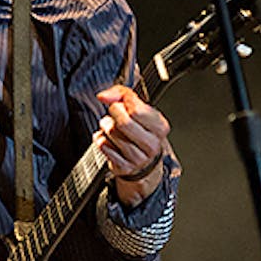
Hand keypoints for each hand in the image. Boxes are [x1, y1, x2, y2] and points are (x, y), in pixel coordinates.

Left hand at [95, 84, 170, 206]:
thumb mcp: (137, 106)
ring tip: (111, 126)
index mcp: (160, 127)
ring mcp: (139, 158)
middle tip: (114, 113)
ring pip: (112, 134)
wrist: (142, 157)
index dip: (123, 102)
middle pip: (124, 123)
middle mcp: (152, 144)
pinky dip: (101, 139)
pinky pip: (104, 147)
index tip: (122, 102)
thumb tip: (104, 96)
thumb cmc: (139, 127)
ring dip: (106, 126)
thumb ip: (121, 94)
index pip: (136, 110)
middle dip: (114, 113)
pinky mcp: (125, 167)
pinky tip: (107, 139)